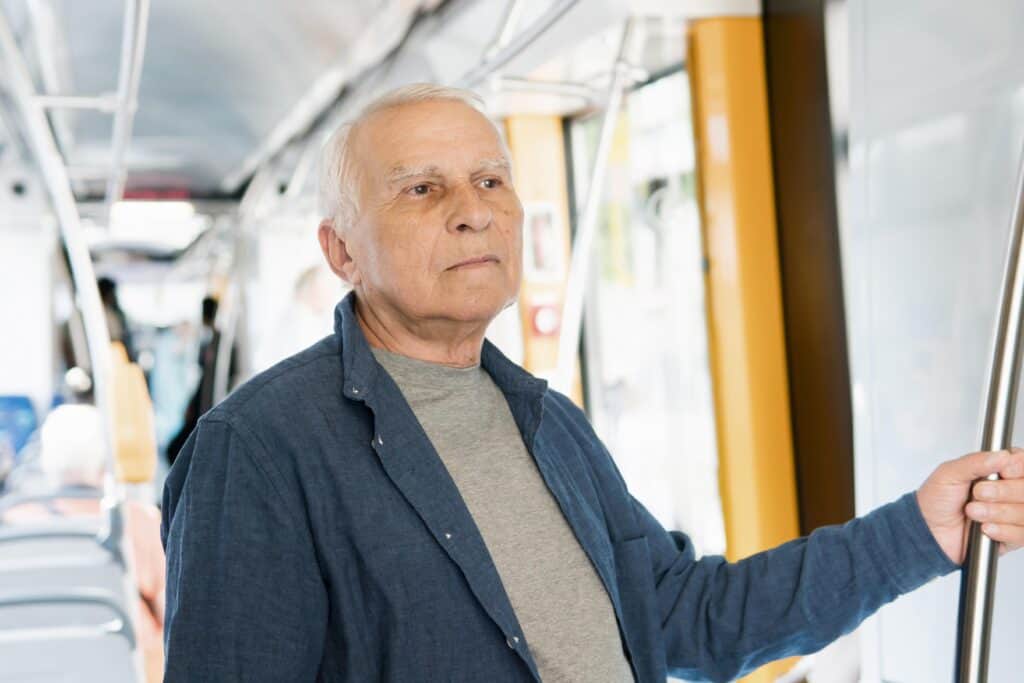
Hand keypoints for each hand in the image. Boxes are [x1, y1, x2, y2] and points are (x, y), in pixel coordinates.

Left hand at [916, 448, 1023, 564]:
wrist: (928, 531)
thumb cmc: (935, 500)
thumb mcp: (949, 474)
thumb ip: (975, 462)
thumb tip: (1002, 455)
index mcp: (996, 471)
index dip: (1018, 467)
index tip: (1003, 472)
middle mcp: (1009, 491)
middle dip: (1003, 492)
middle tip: (978, 493)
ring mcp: (1012, 514)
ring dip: (997, 512)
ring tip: (973, 511)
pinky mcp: (1012, 536)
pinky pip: (1023, 533)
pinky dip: (1002, 530)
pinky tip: (984, 528)